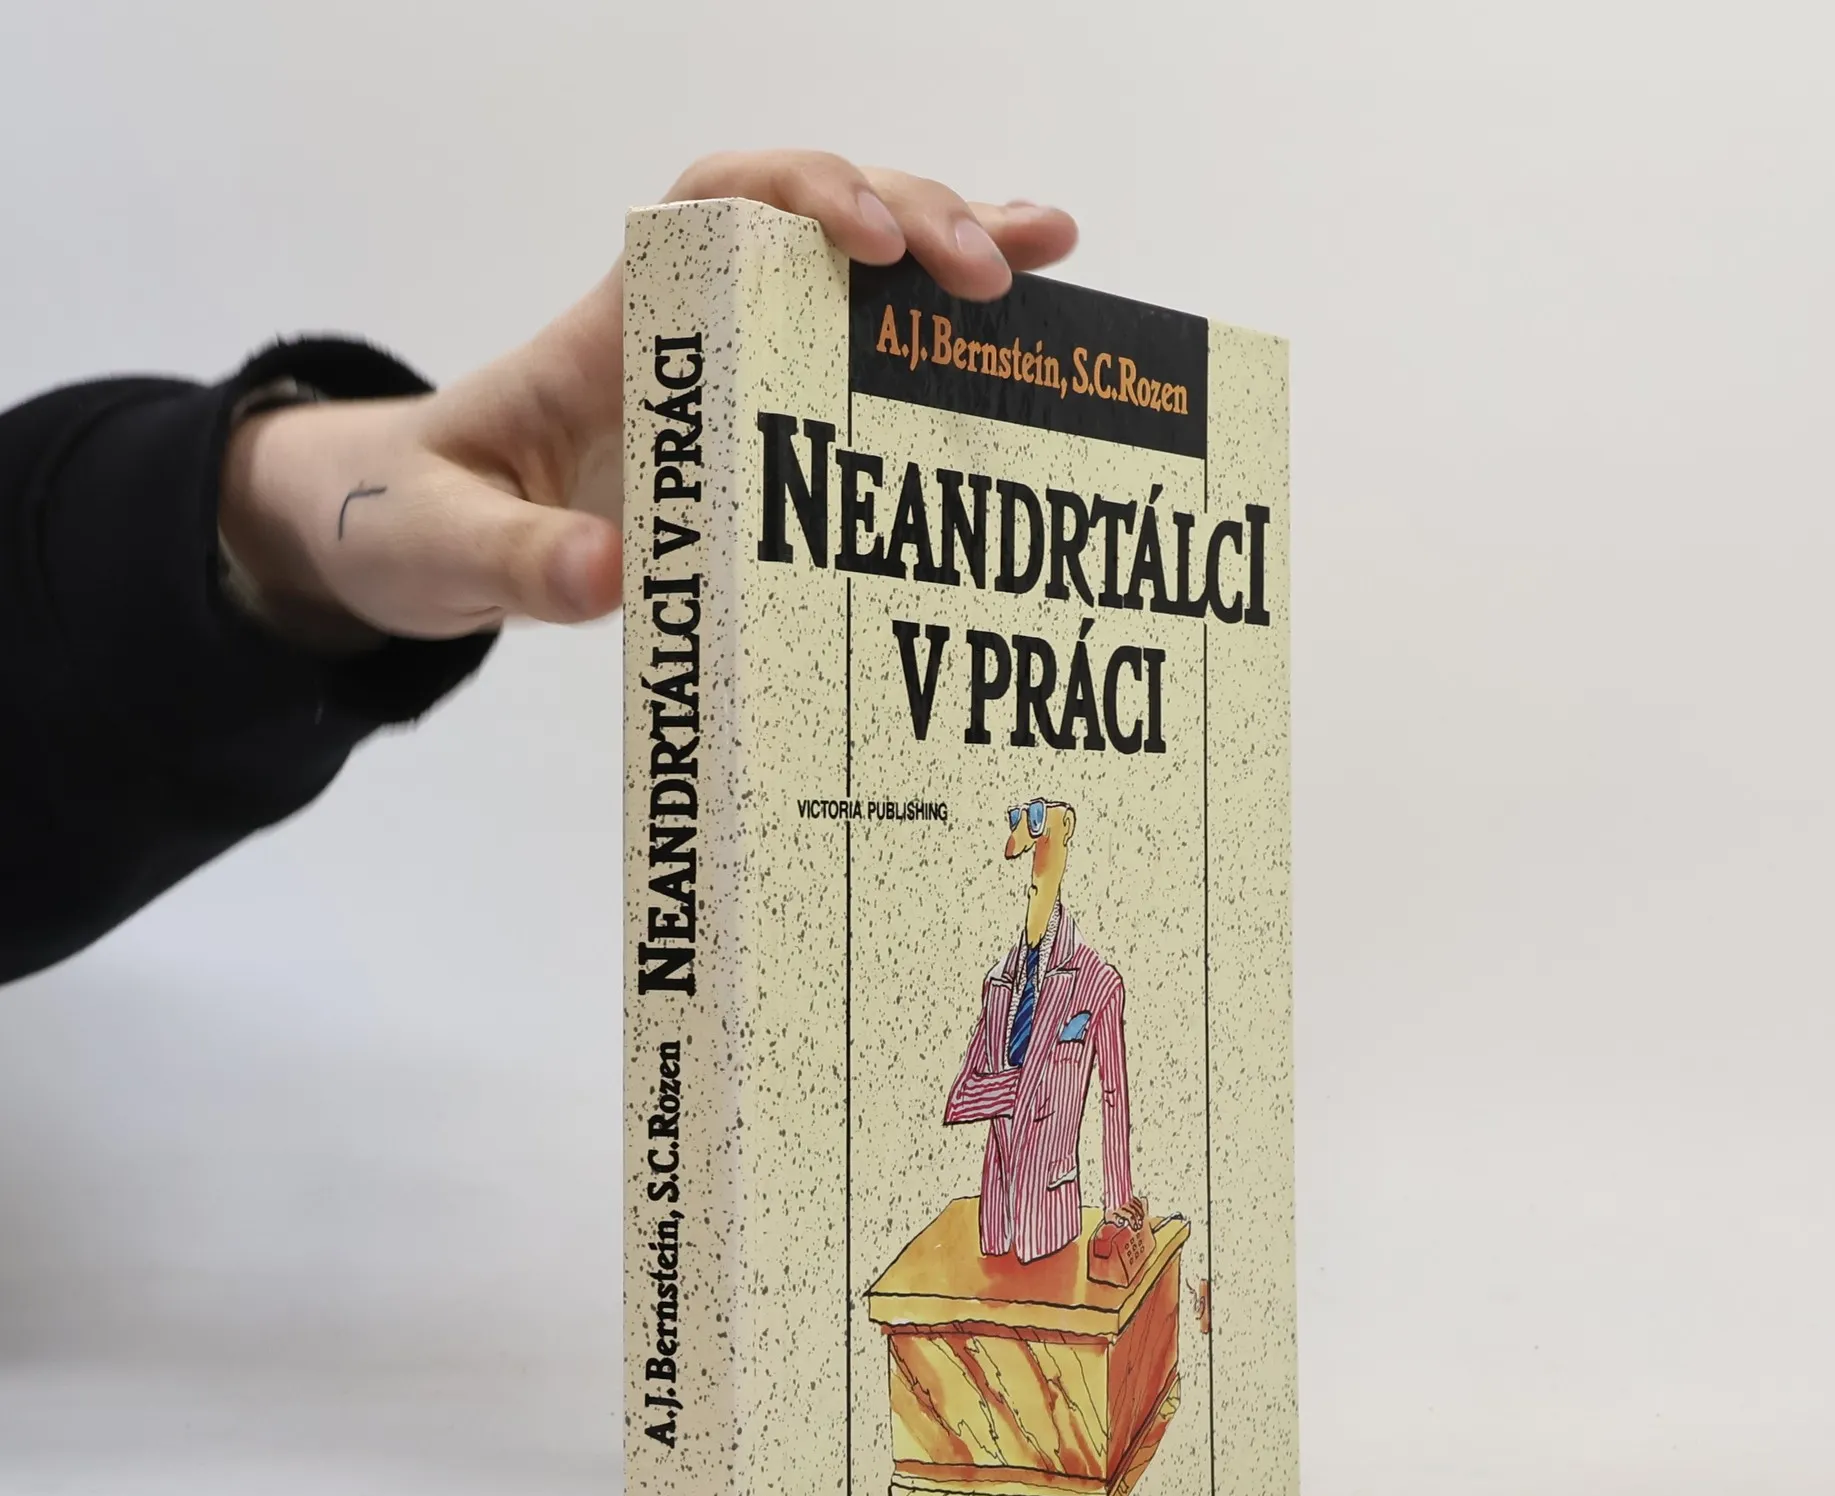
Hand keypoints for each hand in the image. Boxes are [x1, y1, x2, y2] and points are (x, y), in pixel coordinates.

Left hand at [219, 152, 1077, 647]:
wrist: (400, 537)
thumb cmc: (410, 521)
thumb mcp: (439, 547)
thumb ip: (514, 560)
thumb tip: (611, 573)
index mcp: (608, 331)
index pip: (712, 208)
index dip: (800, 199)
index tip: (869, 243)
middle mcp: (680, 327)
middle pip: (808, 224)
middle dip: (910, 220)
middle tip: (994, 272)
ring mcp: (722, 370)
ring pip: (845, 282)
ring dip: (947, 255)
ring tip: (1050, 256)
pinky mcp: (745, 426)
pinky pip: (843, 367)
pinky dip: (923, 352)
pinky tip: (1005, 350)